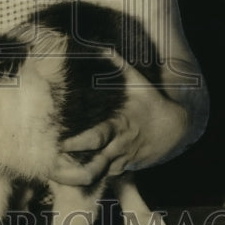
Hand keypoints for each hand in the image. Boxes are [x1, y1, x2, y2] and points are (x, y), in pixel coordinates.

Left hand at [49, 64, 189, 185]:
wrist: (176, 128)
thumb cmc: (152, 101)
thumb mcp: (137, 81)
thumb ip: (117, 63)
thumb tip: (99, 45)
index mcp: (118, 126)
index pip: (95, 138)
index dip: (77, 143)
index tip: (58, 142)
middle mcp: (118, 147)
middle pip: (92, 168)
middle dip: (70, 172)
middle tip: (47, 167)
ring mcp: (120, 161)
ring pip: (95, 177)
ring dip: (73, 178)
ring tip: (50, 176)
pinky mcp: (122, 169)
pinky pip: (101, 178)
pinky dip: (84, 177)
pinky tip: (65, 175)